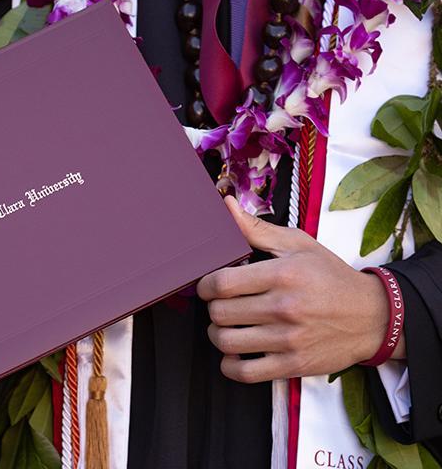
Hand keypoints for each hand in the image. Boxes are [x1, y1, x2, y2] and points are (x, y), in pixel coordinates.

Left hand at [196, 196, 403, 383]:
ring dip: (218, 334)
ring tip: (227, 326)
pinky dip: (230, 366)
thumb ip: (257, 229)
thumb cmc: (330, 277)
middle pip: (220, 313)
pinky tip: (234, 353)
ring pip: (226, 342)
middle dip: (213, 308)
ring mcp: (288, 339)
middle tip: (221, 305)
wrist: (373, 316)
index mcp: (283, 274)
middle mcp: (285, 308)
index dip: (206, 285)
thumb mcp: (299, 245)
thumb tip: (226, 205)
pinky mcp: (293, 365)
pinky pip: (245, 373)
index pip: (222, 283)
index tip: (210, 285)